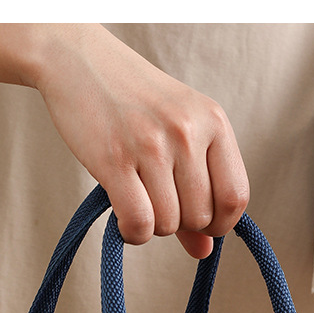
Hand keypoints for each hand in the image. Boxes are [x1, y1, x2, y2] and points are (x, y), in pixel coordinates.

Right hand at [33, 25, 249, 257]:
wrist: (77, 59)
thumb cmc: (131, 101)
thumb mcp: (176, 133)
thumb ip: (197, 190)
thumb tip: (205, 253)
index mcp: (213, 121)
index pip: (236, 196)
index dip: (220, 223)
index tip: (199, 223)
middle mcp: (187, 131)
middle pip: (201, 216)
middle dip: (179, 224)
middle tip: (156, 203)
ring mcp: (152, 144)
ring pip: (169, 224)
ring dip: (153, 227)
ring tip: (137, 201)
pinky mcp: (115, 159)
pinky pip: (140, 223)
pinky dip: (133, 233)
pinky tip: (123, 220)